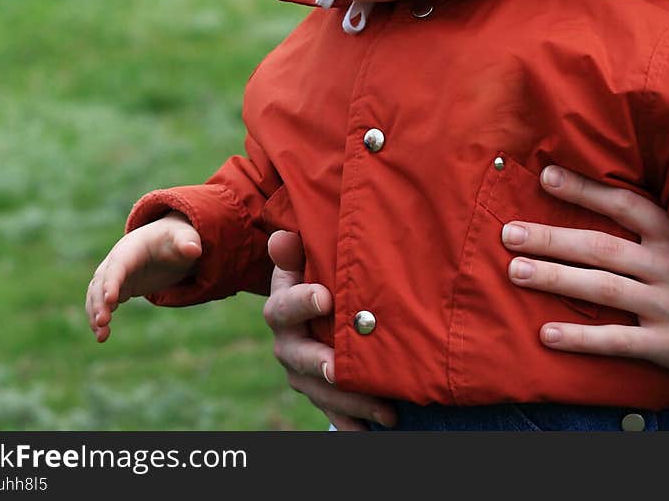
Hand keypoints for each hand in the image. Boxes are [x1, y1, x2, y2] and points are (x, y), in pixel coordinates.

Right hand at [86, 212, 200, 342]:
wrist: (170, 241)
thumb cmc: (177, 238)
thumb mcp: (185, 237)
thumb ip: (188, 242)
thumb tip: (193, 249)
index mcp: (132, 246)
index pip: (118, 264)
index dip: (113, 280)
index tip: (110, 299)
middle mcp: (118, 259)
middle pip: (102, 280)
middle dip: (99, 301)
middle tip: (103, 322)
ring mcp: (115, 274)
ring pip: (96, 293)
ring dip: (95, 313)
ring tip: (102, 336)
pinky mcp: (119, 287)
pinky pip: (101, 302)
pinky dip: (98, 317)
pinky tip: (102, 336)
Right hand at [262, 231, 396, 429]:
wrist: (319, 304)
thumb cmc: (319, 272)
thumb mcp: (307, 258)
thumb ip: (296, 252)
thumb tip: (282, 237)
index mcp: (282, 306)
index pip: (284, 306)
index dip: (302, 302)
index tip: (326, 297)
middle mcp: (287, 343)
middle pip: (299, 358)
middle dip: (320, 364)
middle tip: (337, 369)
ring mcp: (301, 372)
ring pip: (320, 391)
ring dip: (350, 401)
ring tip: (386, 410)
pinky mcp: (318, 392)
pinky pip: (332, 412)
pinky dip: (350, 423)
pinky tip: (371, 431)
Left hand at [502, 165, 668, 391]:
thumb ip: (648, 229)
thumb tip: (593, 199)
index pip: (624, 204)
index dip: (584, 189)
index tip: (544, 176)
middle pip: (601, 246)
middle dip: (552, 238)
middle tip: (508, 233)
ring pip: (603, 288)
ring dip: (555, 278)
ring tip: (515, 272)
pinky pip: (619, 340)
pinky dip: (581, 338)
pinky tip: (546, 334)